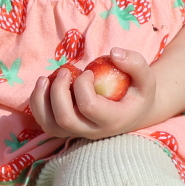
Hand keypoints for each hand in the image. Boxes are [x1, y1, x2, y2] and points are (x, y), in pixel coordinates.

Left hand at [27, 48, 158, 139]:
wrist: (134, 111)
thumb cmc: (138, 91)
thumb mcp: (146, 77)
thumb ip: (135, 63)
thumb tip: (113, 53)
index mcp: (113, 120)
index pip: (89, 107)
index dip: (83, 85)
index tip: (88, 72)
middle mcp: (93, 131)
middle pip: (65, 119)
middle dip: (59, 90)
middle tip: (65, 71)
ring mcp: (79, 132)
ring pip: (50, 126)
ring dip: (42, 99)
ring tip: (46, 79)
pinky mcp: (68, 129)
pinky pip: (45, 124)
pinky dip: (38, 104)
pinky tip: (44, 85)